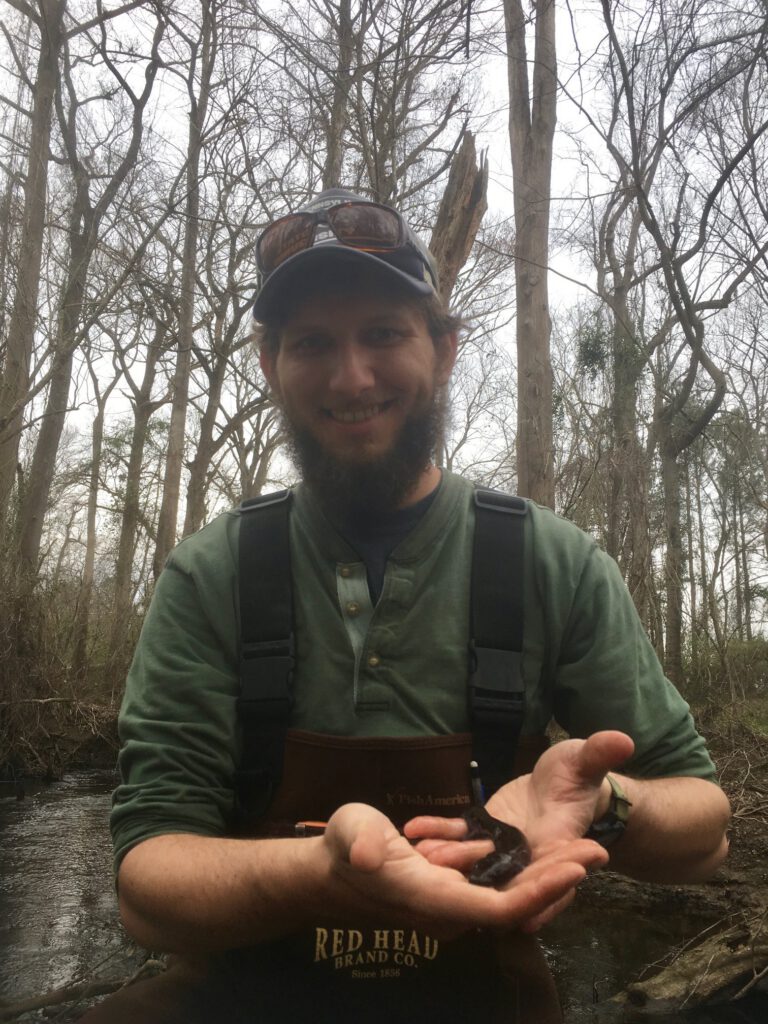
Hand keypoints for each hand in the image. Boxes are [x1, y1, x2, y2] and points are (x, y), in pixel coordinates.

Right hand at [320, 802, 607, 938]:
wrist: (330, 868)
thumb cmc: (341, 845)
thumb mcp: (350, 831)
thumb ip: (360, 843)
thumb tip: (368, 854)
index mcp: (431, 898)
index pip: (497, 909)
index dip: (538, 893)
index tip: (573, 869)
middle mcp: (449, 907)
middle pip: (516, 904)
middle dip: (557, 879)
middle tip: (596, 848)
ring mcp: (453, 898)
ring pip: (511, 893)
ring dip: (547, 872)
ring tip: (584, 843)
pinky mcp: (453, 885)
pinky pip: (497, 882)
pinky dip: (524, 867)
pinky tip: (546, 846)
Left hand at [403, 731, 633, 928]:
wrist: (561, 782)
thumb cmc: (579, 775)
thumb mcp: (588, 762)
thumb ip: (601, 754)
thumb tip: (623, 739)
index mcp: (560, 843)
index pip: (556, 877)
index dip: (544, 898)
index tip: (526, 917)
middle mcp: (529, 854)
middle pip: (507, 876)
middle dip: (479, 878)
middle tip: (449, 873)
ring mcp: (503, 846)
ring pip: (476, 860)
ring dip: (451, 859)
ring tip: (424, 854)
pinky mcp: (483, 831)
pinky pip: (458, 835)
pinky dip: (438, 833)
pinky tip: (413, 829)